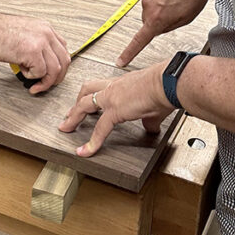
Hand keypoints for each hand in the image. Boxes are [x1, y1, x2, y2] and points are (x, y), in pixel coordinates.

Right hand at [0, 12, 70, 93]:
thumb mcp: (25, 32)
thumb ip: (37, 44)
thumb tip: (42, 63)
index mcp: (46, 28)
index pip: (63, 50)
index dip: (60, 66)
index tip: (52, 74)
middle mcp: (47, 33)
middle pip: (64, 61)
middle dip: (57, 77)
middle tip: (46, 84)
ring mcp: (41, 42)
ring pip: (55, 69)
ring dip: (45, 81)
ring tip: (35, 84)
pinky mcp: (32, 52)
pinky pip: (40, 72)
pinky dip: (32, 76)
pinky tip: (23, 71)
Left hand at [59, 65, 173, 156]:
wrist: (168, 83)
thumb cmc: (165, 88)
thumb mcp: (154, 104)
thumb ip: (149, 118)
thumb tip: (151, 127)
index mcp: (122, 83)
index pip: (101, 88)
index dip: (92, 96)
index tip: (87, 103)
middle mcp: (113, 87)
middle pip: (86, 90)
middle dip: (75, 103)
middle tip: (68, 115)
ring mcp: (111, 97)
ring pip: (83, 105)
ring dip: (73, 117)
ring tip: (65, 128)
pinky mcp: (114, 110)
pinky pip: (99, 129)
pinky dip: (91, 142)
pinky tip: (86, 151)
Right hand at [117, 0, 217, 65]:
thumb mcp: (185, 19)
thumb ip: (168, 27)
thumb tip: (157, 28)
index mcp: (157, 19)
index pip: (139, 41)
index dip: (129, 53)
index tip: (120, 61)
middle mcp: (148, 6)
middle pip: (147, 18)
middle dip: (158, 17)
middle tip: (175, 8)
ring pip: (149, 4)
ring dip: (160, 2)